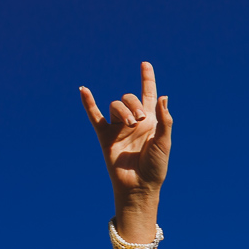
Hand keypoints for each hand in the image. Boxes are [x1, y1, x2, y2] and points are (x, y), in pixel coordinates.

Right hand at [80, 62, 172, 204]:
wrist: (139, 185)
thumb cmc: (156, 166)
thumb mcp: (164, 142)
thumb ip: (164, 119)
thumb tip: (163, 95)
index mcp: (151, 121)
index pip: (149, 94)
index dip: (147, 79)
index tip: (145, 64)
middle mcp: (134, 121)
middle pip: (129, 98)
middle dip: (134, 105)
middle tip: (141, 121)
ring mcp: (118, 128)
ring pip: (116, 106)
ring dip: (123, 110)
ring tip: (131, 124)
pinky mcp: (105, 136)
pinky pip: (94, 116)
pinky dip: (88, 103)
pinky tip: (84, 90)